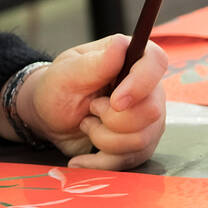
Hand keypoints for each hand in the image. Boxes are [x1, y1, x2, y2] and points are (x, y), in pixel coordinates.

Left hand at [18, 34, 167, 169]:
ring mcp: (149, 119)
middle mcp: (148, 88)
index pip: (156, 62)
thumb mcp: (67, 72)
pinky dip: (100, 162)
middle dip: (111, 119)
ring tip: (87, 124)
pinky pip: (131, 161)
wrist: (51, 119)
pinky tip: (81, 158)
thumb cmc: (58, 88)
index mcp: (132, 59)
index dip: (140, 84)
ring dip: (103, 138)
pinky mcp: (141, 144)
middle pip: (151, 111)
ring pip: (140, 140)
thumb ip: (95, 62)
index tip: (116, 101)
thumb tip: (121, 44)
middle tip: (90, 109)